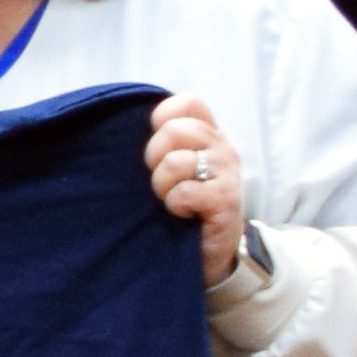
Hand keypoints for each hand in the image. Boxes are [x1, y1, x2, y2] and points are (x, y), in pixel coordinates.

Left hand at [147, 92, 246, 284]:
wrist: (207, 253)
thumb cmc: (182, 206)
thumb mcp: (169, 168)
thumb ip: (161, 142)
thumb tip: (129, 121)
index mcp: (208, 135)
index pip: (188, 103)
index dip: (163, 119)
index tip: (157, 149)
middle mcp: (222, 148)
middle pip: (174, 130)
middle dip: (154, 158)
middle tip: (160, 182)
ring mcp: (227, 173)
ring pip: (175, 162)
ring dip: (162, 186)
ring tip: (171, 200)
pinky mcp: (226, 201)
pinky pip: (185, 192)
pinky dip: (175, 205)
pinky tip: (182, 213)